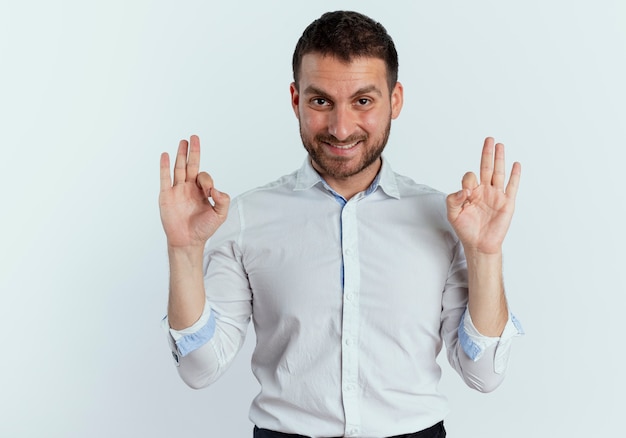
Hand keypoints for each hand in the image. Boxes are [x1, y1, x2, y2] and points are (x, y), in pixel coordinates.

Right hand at [159, 135, 229, 248]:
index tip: (209, 192)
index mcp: (201, 191)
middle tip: (194, 137)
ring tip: (183, 141)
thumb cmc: (204, 229)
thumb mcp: (220, 215)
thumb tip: (215, 189)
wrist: (188, 241)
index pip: (204, 176)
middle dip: (193, 152)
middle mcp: (189, 188)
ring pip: (179, 168)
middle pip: (191, 165)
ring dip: (181, 155)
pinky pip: (164, 178)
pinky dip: (165, 166)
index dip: (207, 181)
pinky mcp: (166, 196)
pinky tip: (166, 155)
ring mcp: (177, 191)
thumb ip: (223, 200)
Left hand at [446, 137, 520, 254]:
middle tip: (488, 139)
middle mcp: (484, 191)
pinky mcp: (507, 203)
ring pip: (498, 173)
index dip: (467, 181)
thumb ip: (453, 199)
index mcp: (470, 192)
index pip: (469, 177)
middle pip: (486, 167)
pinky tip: (516, 164)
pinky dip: (514, 175)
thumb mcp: (452, 214)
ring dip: (499, 159)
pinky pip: (512, 186)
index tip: (466, 193)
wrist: (479, 244)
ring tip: (500, 145)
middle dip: (487, 153)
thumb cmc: (465, 229)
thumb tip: (464, 190)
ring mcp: (496, 195)